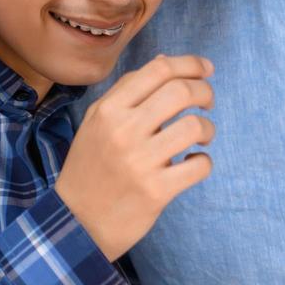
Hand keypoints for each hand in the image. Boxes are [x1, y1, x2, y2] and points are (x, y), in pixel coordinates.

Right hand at [56, 55, 215, 260]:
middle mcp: (124, 131)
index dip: (190, 64)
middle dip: (205, 91)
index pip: (159, 70)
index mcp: (109, 109)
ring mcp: (140, 162)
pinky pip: (199, 166)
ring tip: (202, 136)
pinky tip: (193, 163)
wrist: (76, 223)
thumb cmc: (91, 166)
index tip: (206, 69)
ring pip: (195, 126)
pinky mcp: (156, 191)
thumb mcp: (98, 121)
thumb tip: (167, 60)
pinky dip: (204, 161)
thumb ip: (129, 89)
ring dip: (208, 128)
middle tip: (208, 102)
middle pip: (181, 92)